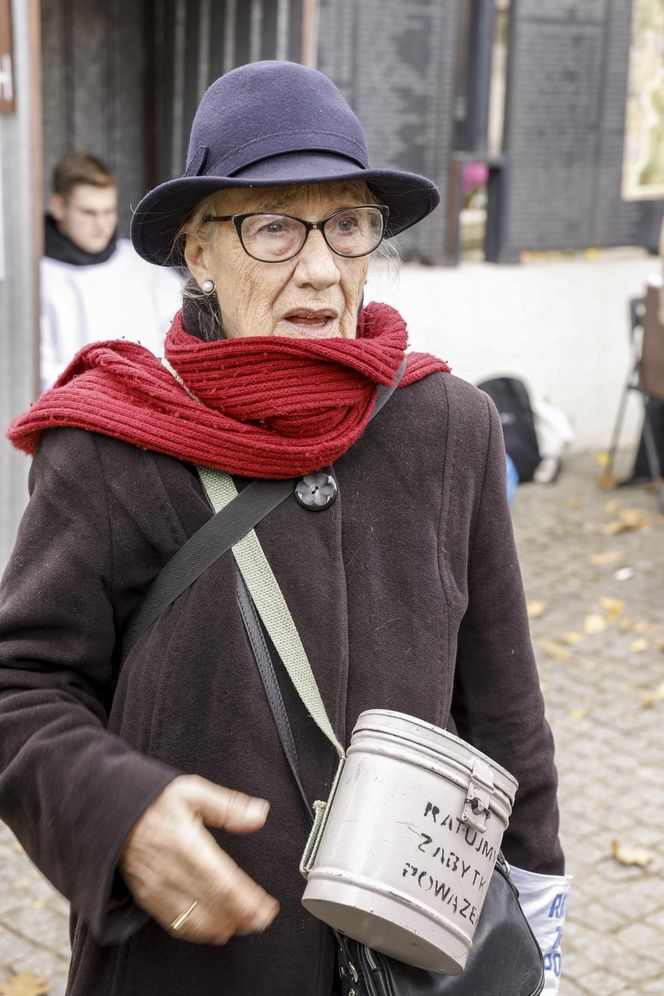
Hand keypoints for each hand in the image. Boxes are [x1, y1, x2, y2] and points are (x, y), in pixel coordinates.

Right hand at [119, 774, 279, 943]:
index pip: (222, 882)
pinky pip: (176, 924)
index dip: (247, 900)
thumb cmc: (152, 802)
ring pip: (196, 920)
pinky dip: (199, 932)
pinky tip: (215, 929)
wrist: (110, 815)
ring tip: (246, 925)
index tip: (267, 906)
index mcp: (186, 844)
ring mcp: (158, 889)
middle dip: (243, 917)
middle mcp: (172, 871)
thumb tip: (259, 814)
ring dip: (224, 927)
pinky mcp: (148, 898)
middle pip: (214, 905)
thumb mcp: (192, 792)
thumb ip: (228, 806)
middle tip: (264, 919)